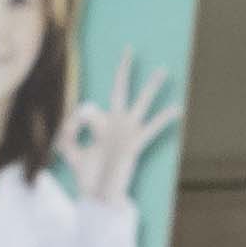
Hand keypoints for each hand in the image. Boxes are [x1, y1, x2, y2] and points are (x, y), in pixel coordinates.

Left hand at [53, 50, 184, 206]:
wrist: (99, 197)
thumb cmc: (87, 176)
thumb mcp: (70, 153)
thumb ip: (67, 134)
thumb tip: (76, 116)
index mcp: (102, 124)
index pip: (89, 107)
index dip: (76, 119)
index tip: (69, 133)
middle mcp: (117, 123)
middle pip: (120, 89)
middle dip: (123, 70)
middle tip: (129, 49)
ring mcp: (128, 132)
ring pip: (141, 103)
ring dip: (151, 87)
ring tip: (163, 70)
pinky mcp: (134, 144)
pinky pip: (152, 128)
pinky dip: (164, 118)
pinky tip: (178, 107)